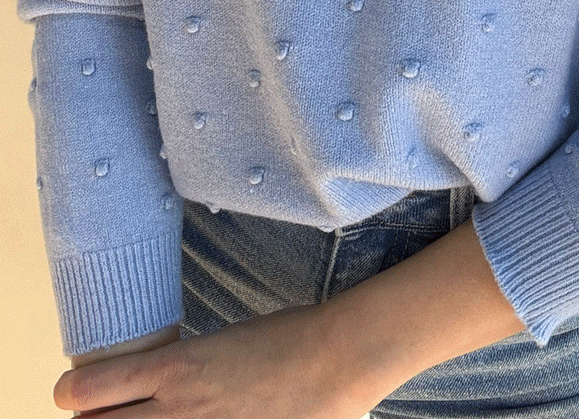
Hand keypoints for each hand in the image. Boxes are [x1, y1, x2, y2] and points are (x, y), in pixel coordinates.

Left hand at [53, 302, 386, 417]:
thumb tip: (152, 382)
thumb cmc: (283, 339)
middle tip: (104, 414)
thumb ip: (178, 368)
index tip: (73, 392)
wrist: (333, 360)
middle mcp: (177, 407)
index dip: (71, 394)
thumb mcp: (219, 342)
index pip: (90, 389)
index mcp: (175, 364)